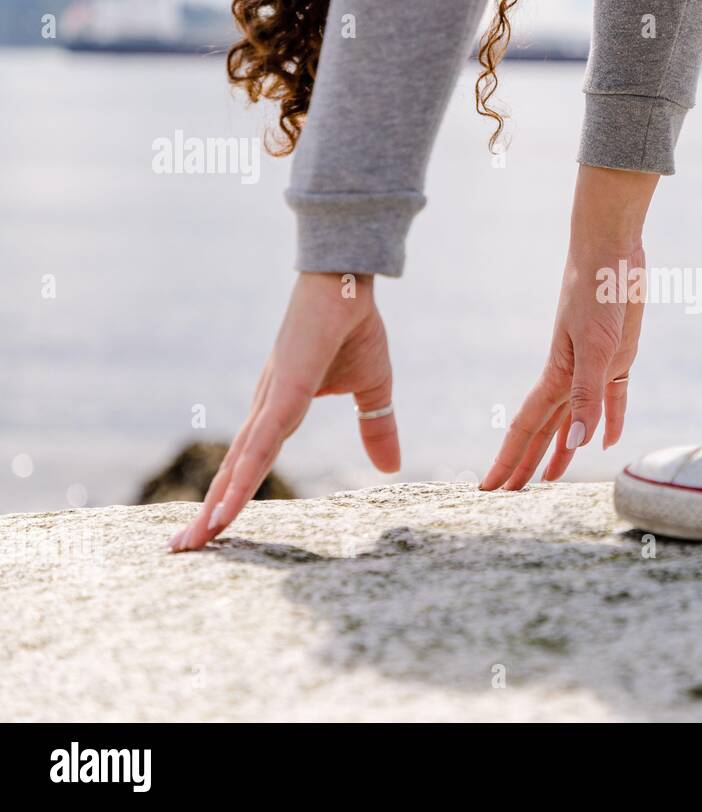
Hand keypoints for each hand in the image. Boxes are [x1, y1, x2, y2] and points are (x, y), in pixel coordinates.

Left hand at [169, 272, 398, 550]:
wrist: (349, 281)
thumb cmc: (355, 327)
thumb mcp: (375, 390)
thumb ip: (377, 428)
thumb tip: (390, 469)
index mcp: (282, 409)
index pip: (252, 461)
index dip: (231, 494)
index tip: (212, 529)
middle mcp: (268, 409)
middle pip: (233, 470)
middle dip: (209, 511)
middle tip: (182, 550)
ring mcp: (274, 399)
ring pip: (241, 464)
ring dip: (218, 504)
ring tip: (195, 542)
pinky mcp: (286, 389)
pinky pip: (262, 443)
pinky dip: (244, 476)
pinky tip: (227, 504)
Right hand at [481, 165, 658, 489]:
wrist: (611, 248)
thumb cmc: (597, 292)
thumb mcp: (597, 347)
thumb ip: (588, 395)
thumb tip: (578, 442)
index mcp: (556, 376)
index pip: (526, 428)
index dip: (508, 461)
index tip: (490, 490)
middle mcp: (569, 375)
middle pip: (543, 430)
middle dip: (525, 464)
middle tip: (509, 496)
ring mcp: (592, 366)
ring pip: (573, 418)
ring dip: (563, 448)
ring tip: (553, 479)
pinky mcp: (616, 357)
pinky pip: (610, 398)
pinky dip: (608, 419)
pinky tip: (607, 440)